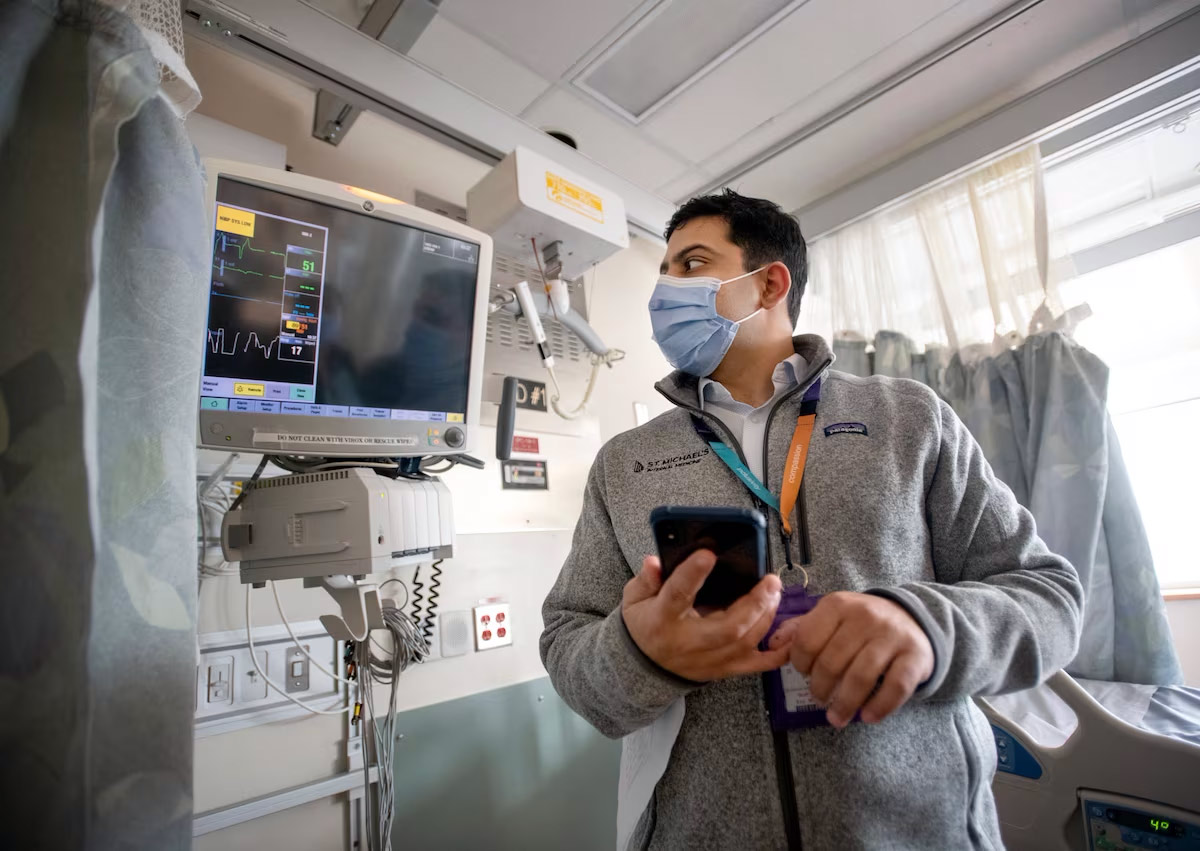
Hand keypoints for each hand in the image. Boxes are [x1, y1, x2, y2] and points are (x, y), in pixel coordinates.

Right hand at [622, 551, 789, 681]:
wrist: (642, 670)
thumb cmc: (644, 625)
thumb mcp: (634, 599)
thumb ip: (646, 579)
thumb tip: (655, 561)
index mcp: (662, 619)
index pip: (678, 595)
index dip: (693, 574)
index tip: (708, 554)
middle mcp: (688, 642)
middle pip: (728, 627)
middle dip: (754, 603)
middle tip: (770, 580)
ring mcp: (709, 660)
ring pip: (745, 642)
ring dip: (766, 617)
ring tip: (775, 593)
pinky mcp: (723, 670)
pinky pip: (756, 665)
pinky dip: (778, 654)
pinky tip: (791, 637)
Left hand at [768, 592, 933, 727]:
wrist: (913, 618)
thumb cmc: (862, 622)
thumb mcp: (831, 616)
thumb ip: (802, 629)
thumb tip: (772, 644)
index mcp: (838, 605)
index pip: (807, 640)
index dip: (800, 663)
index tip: (804, 674)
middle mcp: (865, 617)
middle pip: (832, 663)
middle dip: (820, 688)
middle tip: (819, 699)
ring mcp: (892, 637)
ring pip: (860, 678)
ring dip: (844, 704)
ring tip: (836, 718)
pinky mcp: (915, 656)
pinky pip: (895, 688)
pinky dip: (879, 707)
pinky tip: (867, 717)